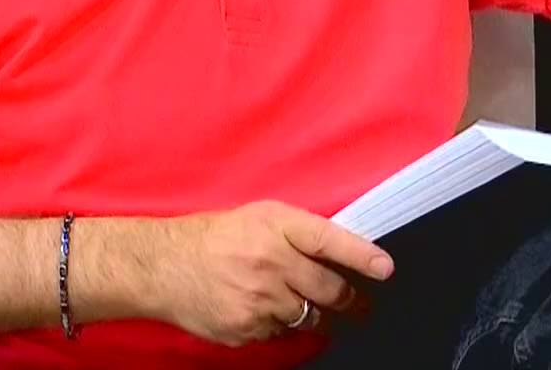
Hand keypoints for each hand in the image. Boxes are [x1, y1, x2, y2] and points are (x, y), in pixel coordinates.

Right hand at [156, 201, 392, 347]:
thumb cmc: (216, 236)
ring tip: (308, 306)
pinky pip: (281, 332)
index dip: (361, 255)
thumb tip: (342, 252)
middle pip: (329, 289)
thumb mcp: (260, 217)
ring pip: (310, 316)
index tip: (386, 268)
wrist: (164, 266)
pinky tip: (265, 310)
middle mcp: (271, 262)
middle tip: (362, 305)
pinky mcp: (247, 328)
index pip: (329, 239)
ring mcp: (259, 299)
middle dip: (351, 300)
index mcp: (276, 226)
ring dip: (315, 314)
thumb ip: (298, 231)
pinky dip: (282, 325)